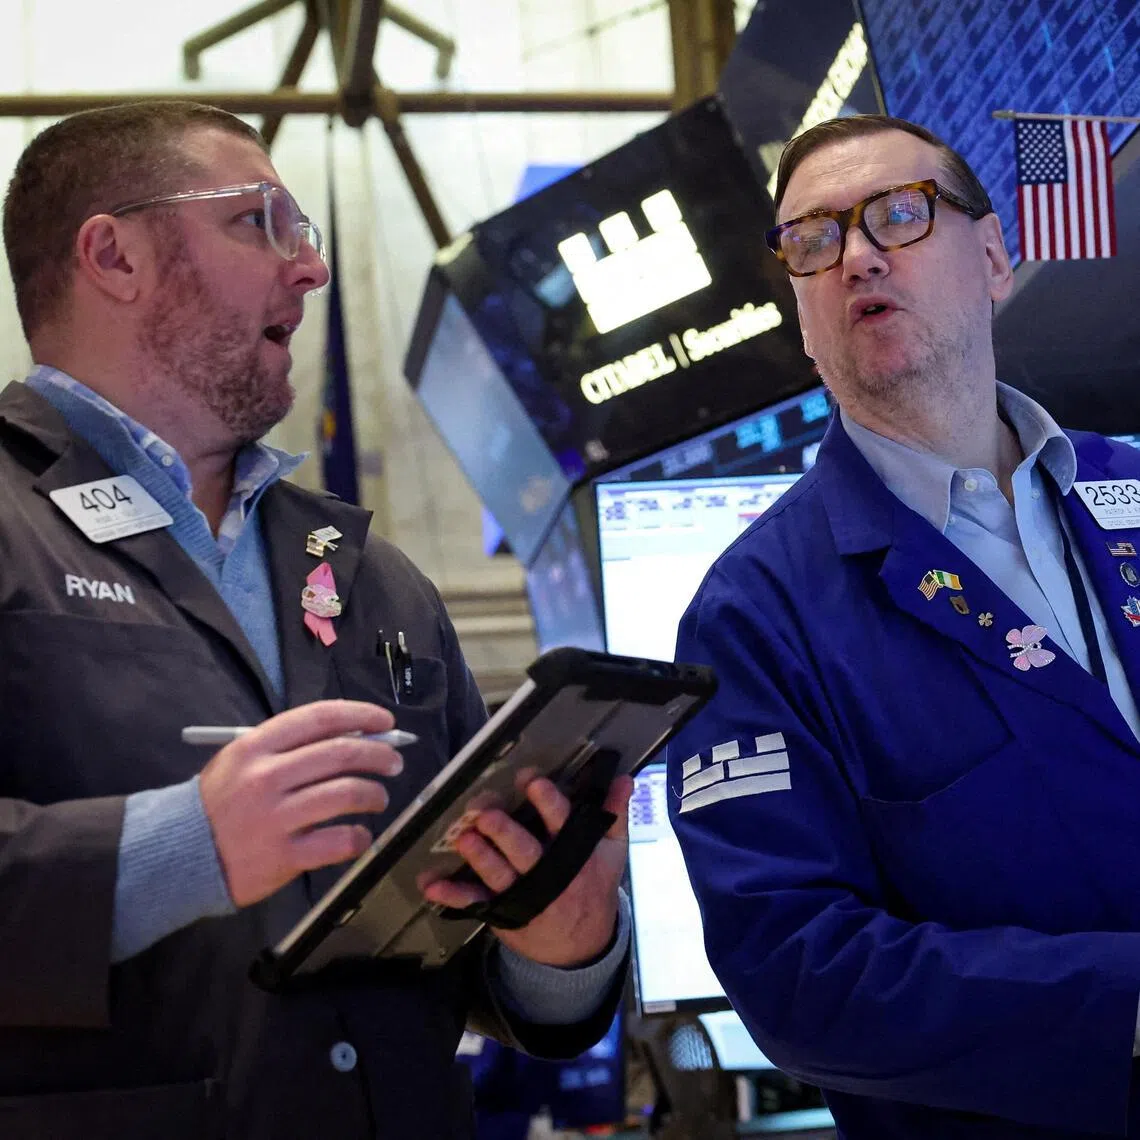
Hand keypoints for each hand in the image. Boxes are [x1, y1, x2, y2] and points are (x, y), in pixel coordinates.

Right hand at [199, 700, 403, 906]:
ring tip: (378, 798)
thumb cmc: (222, 802)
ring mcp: (276, 817)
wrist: (180, 854)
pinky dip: (358, 836)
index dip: (361, 716)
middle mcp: (267, 776)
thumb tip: (355, 736)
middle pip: (341, 754)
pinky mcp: (284, 856)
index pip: (321, 718)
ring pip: (346, 794)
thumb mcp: (243, 760)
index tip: (385, 721)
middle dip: (379, 754)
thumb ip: (290, 748)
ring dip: (374, 794)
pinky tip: (360, 835)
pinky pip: (338, 841)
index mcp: (257, 745)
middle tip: (394, 761)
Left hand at [422, 774, 633, 967]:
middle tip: (486, 813)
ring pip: (498, 875)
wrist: (580, 947)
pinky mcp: (501, 911)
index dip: (548, 803)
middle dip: (505, 832)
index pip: (562, 823)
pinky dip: (452, 894)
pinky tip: (432, 884)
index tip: (533, 782)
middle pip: (525, 851)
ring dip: (479, 857)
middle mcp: (547, 874)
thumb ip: (615, 814)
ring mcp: (522, 895)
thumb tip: (624, 778)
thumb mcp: (611, 853)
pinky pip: (474, 902)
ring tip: (463, 837)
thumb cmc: (592, 886)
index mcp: (574, 854)